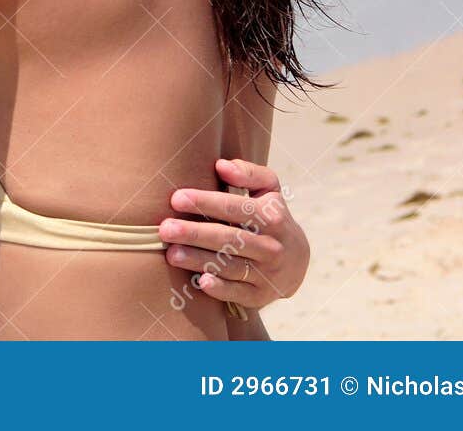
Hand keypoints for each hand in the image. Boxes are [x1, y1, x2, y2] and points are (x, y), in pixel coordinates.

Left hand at [160, 158, 307, 309]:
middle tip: (165, 229)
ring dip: (199, 260)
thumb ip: (249, 173)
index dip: (206, 203)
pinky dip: (222, 289)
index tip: (177, 198)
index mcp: (271, 217)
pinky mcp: (260, 296)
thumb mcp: (269, 190)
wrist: (298, 262)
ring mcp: (267, 273)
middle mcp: (271, 246)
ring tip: (171, 254)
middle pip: (229, 239)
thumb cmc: (270, 216)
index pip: (236, 208)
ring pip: (230, 266)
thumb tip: (221, 165)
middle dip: (195, 234)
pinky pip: (239, 294)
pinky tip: (201, 281)